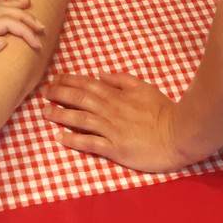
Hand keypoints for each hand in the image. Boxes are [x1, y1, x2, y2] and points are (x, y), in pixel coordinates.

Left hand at [0, 0, 44, 97]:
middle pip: (3, 12)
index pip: (5, 23)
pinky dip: (2, 11)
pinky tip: (6, 14)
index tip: (37, 44)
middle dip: (24, 17)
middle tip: (42, 26)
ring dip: (14, 8)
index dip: (24, 30)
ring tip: (28, 5)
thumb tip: (4, 41)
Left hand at [41, 71, 196, 172]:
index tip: (55, 79)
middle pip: (78, 99)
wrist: (179, 134)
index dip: (69, 81)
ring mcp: (111, 129)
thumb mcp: (144, 87)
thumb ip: (122, 80)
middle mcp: (110, 110)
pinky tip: (60, 137)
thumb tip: (101, 75)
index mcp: (117, 95)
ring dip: (60, 114)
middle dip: (59, 93)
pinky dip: (73, 139)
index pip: (87, 85)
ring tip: (44, 111)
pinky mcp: (114, 148)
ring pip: (79, 119)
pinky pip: (90, 143)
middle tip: (43, 91)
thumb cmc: (164, 111)